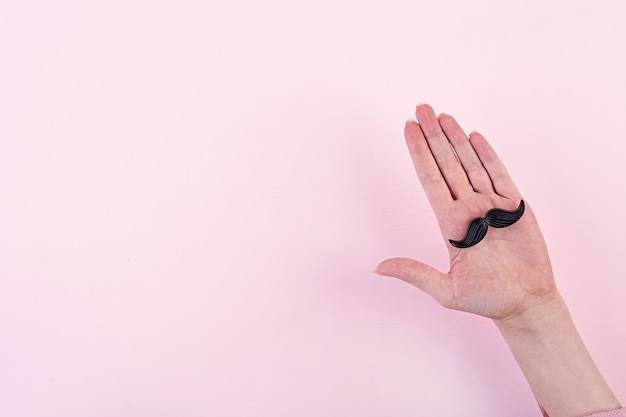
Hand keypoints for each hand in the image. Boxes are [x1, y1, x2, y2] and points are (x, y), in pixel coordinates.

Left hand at [376, 104, 556, 321]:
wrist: (525, 305)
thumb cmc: (486, 299)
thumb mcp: (445, 290)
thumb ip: (414, 273)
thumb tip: (377, 267)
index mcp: (450, 224)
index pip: (430, 180)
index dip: (418, 154)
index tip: (408, 128)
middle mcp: (468, 208)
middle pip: (446, 164)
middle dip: (433, 136)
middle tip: (421, 108)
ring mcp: (491, 205)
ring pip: (471, 163)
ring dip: (456, 139)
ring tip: (442, 115)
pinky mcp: (515, 207)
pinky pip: (500, 174)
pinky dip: (488, 155)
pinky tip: (473, 136)